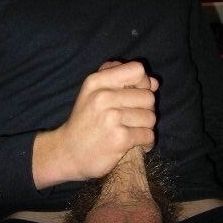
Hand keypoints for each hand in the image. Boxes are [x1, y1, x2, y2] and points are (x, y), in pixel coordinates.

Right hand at [33, 60, 158, 188]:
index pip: (137, 70)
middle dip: (146, 109)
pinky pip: (149, 135)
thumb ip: (120, 79)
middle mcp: (103, 96)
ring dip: (146, 127)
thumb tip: (155, 82)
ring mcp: (111, 118)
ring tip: (132, 131)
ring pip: (151, 117)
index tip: (136, 95)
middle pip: (148, 96)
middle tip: (133, 119)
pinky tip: (135, 144)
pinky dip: (146, 142)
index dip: (143, 82)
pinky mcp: (119, 139)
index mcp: (96, 81)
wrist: (67, 152)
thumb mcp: (93, 92)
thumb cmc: (85, 120)